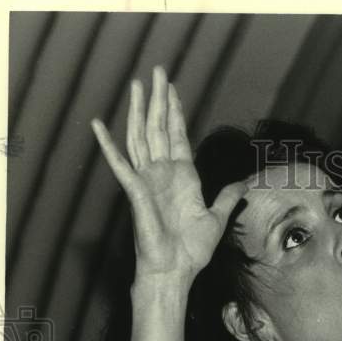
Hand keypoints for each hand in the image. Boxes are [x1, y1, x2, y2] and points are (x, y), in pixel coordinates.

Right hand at [91, 66, 246, 283]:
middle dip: (158, 99)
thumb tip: (243, 185)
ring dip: (139, 110)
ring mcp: (147, 180)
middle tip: (156, 70)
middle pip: (158, 127)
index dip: (176, 111)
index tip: (172, 88)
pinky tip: (98, 124)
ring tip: (137, 85)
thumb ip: (227, 197)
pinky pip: (119, 164)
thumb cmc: (191, 250)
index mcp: (182, 176)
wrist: (175, 270)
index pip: (177, 135)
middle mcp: (162, 173)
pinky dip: (108, 144)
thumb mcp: (217, 218)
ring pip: (140, 137)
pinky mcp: (136, 191)